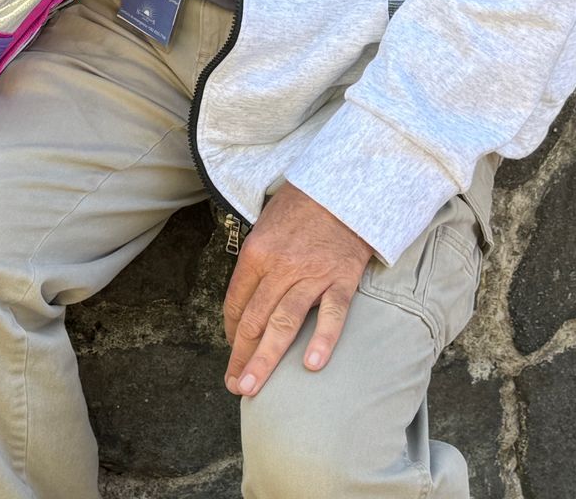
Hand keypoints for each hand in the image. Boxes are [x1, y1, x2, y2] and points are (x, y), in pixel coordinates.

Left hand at [222, 184, 372, 396]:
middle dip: (241, 356)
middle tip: (235, 386)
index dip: (232, 332)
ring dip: (266, 359)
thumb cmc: (301, 206)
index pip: (236, 302)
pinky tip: (311, 366)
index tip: (233, 351)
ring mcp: (311, 275)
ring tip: (252, 387)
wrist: (343, 187)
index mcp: (255, 253)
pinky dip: (322, 340)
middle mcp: (279, 267)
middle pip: (255, 320)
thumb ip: (257, 263)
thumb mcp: (266, 226)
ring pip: (284, 323)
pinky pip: (331, 315)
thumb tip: (249, 300)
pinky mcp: (341, 279)